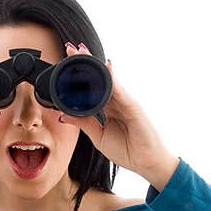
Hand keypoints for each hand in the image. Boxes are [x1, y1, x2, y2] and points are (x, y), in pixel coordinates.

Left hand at [57, 42, 176, 183]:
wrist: (146, 163)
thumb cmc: (127, 149)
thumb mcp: (98, 136)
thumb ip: (83, 123)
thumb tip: (63, 114)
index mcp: (108, 107)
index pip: (91, 87)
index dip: (79, 75)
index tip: (65, 62)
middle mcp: (117, 101)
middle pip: (99, 78)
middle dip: (85, 62)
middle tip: (70, 48)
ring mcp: (126, 101)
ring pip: (108, 79)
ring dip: (94, 65)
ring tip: (82, 51)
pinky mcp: (133, 107)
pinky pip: (119, 91)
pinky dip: (112, 78)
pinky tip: (104, 67)